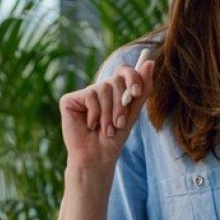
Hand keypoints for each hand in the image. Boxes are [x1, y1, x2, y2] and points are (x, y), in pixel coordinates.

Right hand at [59, 59, 155, 175]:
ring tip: (106, 129)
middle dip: (120, 104)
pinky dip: (94, 114)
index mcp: (113, 91)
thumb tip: (150, 62)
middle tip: (118, 123)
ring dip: (108, 113)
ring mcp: (83, 94)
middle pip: (114, 80)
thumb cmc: (113, 138)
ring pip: (103, 88)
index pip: (124, 71)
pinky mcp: (69, 100)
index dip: (131, 77)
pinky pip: (89, 96)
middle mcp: (97, 90)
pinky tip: (90, 126)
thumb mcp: (132, 113)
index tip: (135, 92)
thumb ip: (141, 89)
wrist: (97, 157)